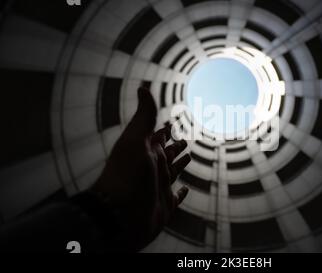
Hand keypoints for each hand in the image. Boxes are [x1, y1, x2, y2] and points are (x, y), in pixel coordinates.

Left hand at [91, 87, 190, 250]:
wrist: (119, 215)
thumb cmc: (127, 175)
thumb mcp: (136, 140)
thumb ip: (144, 116)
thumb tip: (142, 87)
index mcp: (145, 152)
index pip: (158, 137)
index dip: (165, 130)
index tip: (173, 123)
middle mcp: (152, 168)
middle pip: (167, 154)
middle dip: (176, 146)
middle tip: (185, 139)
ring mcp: (158, 188)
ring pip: (173, 172)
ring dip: (180, 164)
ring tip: (189, 156)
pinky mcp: (165, 206)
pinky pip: (176, 198)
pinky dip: (182, 194)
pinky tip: (186, 191)